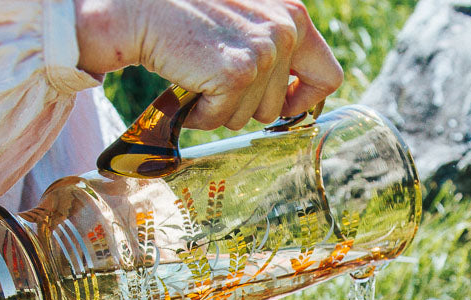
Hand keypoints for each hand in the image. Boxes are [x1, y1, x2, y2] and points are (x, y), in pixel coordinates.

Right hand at [75, 0, 342, 129]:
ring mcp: (263, 53)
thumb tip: (300, 97)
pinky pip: (222, 118)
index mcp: (295, 15)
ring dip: (221, 106)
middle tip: (216, 75)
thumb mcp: (248, 19)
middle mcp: (286, 30)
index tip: (283, 105)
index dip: (305, 101)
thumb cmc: (189, 16)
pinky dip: (200, 111)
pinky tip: (188, 80)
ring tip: (200, 72)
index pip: (329, 77)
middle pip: (279, 106)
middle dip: (246, 103)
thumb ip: (278, 44)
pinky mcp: (236, 74)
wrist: (141, 8)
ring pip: (251, 116)